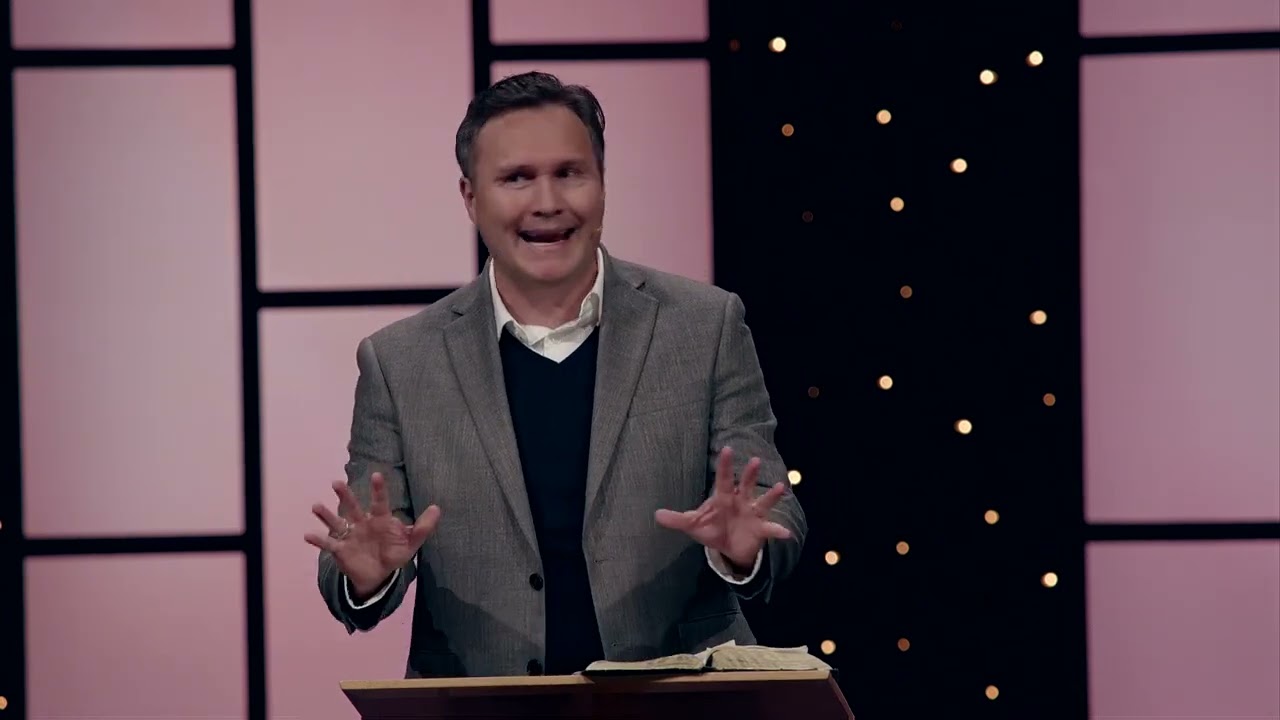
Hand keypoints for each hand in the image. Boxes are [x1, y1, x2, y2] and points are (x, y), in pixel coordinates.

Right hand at [304, 472, 440, 597]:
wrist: (379, 575)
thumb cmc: (394, 553)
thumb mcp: (411, 542)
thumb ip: (423, 527)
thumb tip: (437, 507)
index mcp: (380, 519)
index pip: (380, 502)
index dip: (379, 489)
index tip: (376, 475)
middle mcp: (362, 523)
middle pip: (352, 507)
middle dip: (345, 495)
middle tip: (336, 482)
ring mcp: (350, 535)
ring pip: (336, 522)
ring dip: (326, 514)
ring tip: (315, 506)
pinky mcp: (340, 550)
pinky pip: (328, 543)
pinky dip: (318, 540)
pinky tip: (308, 535)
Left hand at [654, 447, 791, 568]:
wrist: (729, 547)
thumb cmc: (712, 529)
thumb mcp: (693, 525)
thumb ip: (678, 519)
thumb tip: (656, 514)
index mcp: (724, 497)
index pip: (724, 479)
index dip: (726, 465)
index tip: (728, 449)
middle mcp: (741, 501)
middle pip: (746, 484)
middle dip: (750, 474)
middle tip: (755, 460)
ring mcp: (752, 513)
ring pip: (763, 501)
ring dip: (771, 495)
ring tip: (781, 487)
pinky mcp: (761, 528)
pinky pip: (771, 529)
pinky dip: (778, 531)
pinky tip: (787, 534)